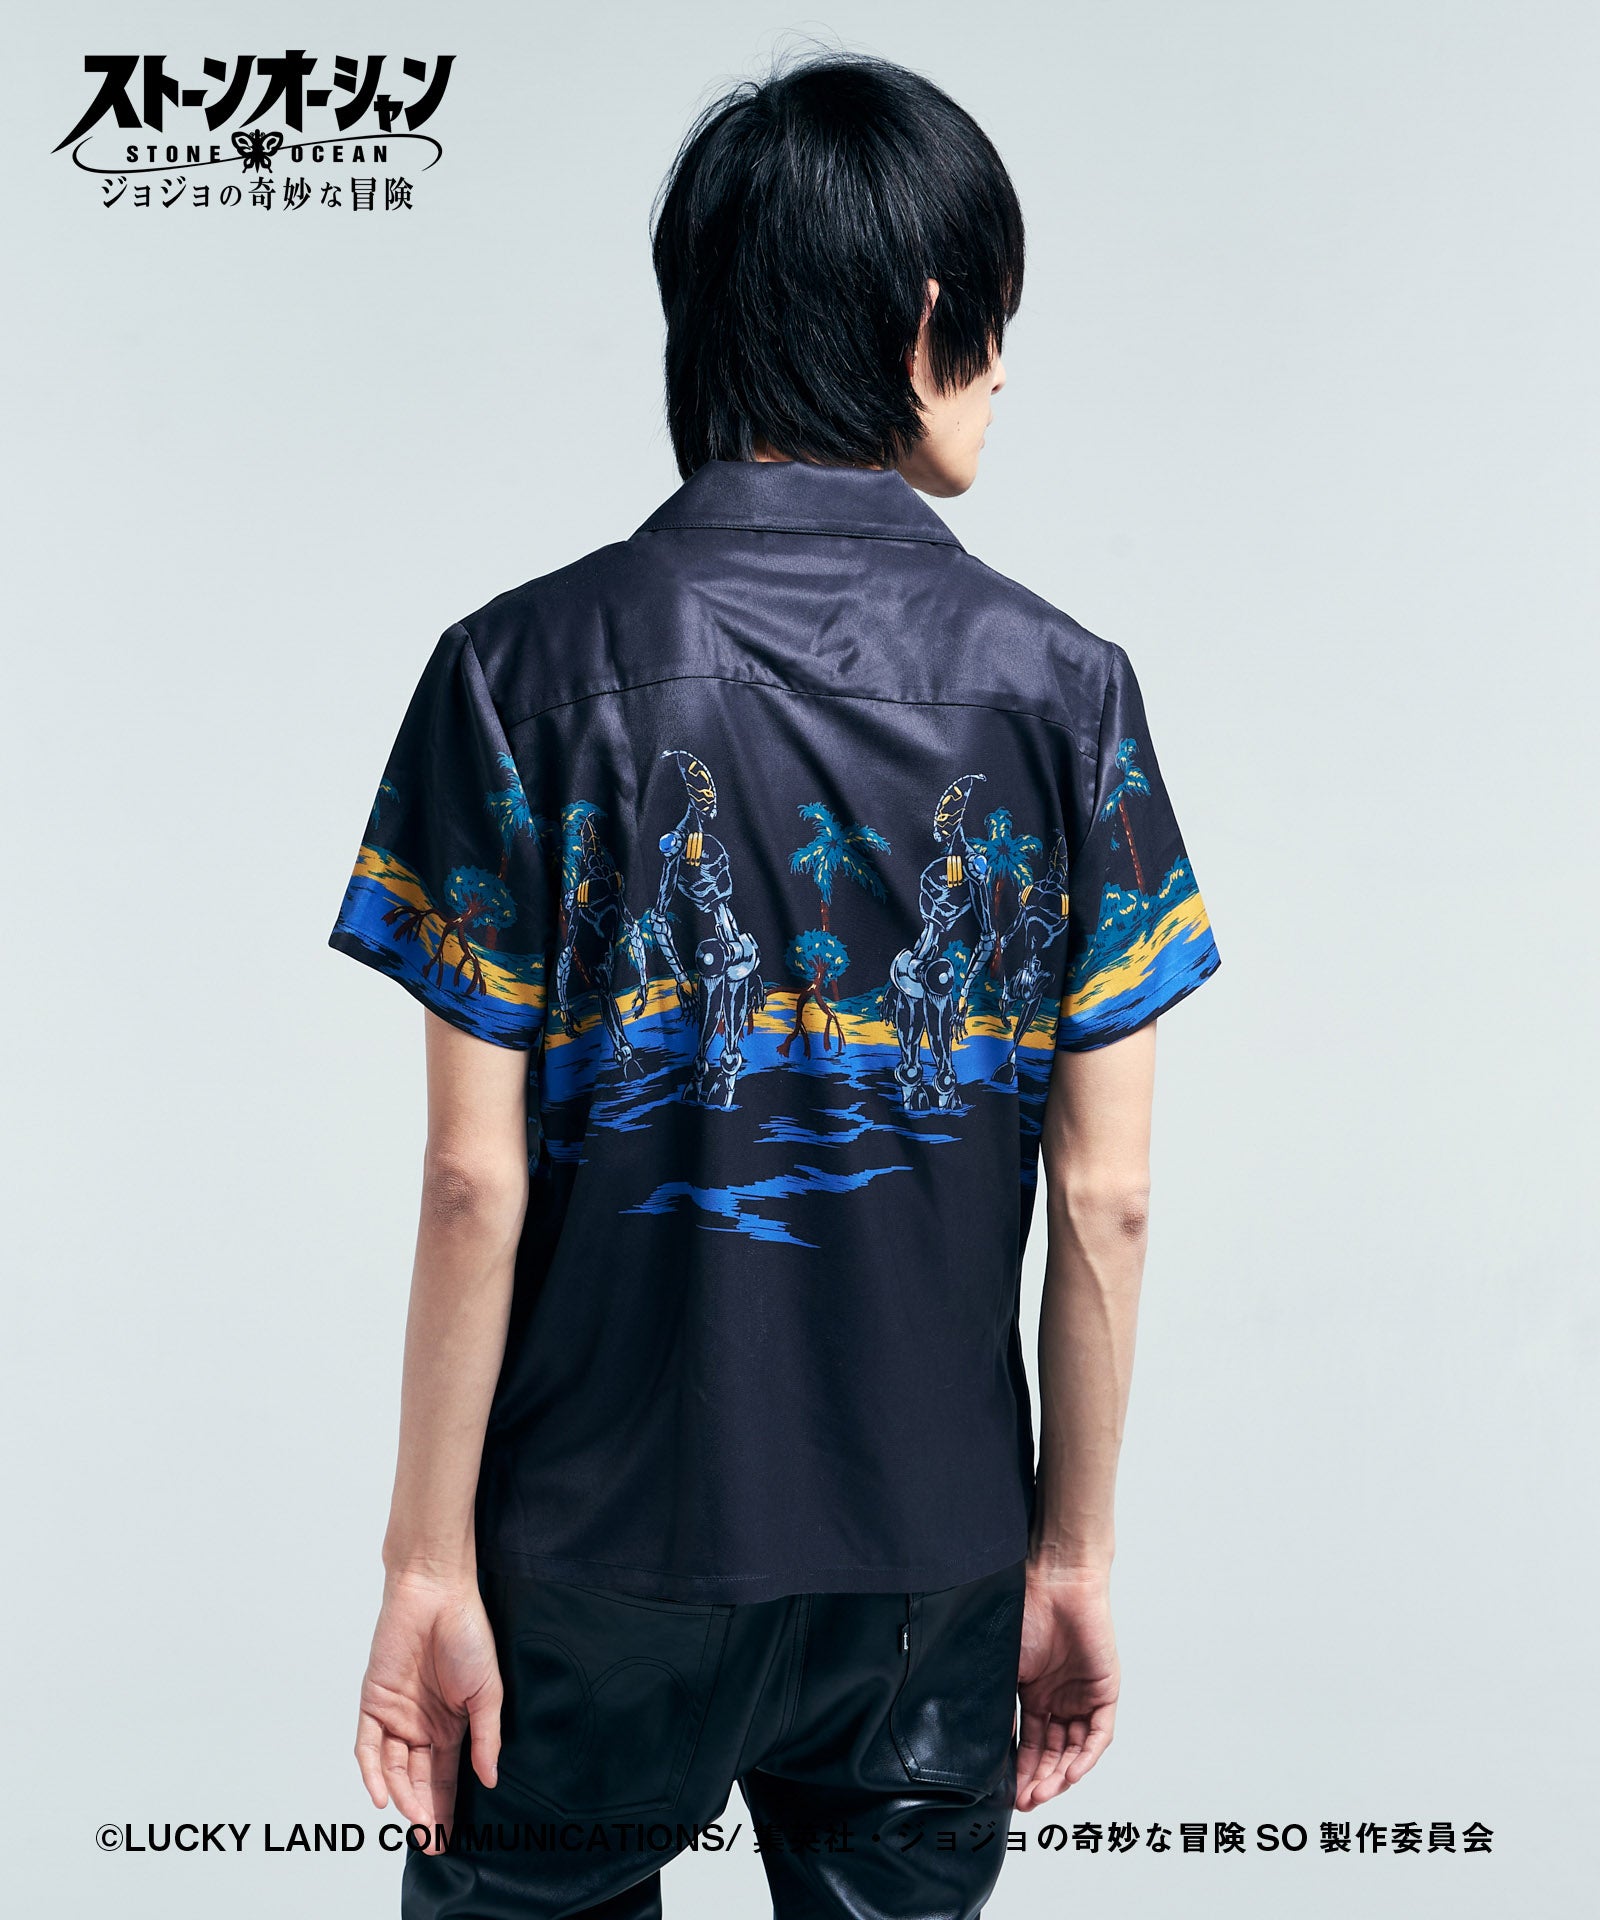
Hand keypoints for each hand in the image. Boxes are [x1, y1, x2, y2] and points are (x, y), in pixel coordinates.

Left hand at [355, 1570, 502, 1846]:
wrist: (436, 1592)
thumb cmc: (468, 1633)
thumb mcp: (488, 1691)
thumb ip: (486, 1737)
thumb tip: (489, 1780)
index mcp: (452, 1722)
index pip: (446, 1775)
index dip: (447, 1806)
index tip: (448, 1838)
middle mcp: (422, 1723)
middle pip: (419, 1778)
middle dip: (424, 1809)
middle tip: (430, 1839)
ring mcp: (396, 1714)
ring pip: (394, 1768)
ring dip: (402, 1794)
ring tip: (415, 1818)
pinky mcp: (373, 1702)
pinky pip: (369, 1746)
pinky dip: (373, 1772)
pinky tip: (383, 1796)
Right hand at [1015, 1563, 1119, 1808]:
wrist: (1055, 1581)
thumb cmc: (1025, 1611)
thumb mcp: (1005, 1666)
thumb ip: (999, 1702)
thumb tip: (982, 1742)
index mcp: (1034, 1693)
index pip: (1030, 1743)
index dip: (1021, 1769)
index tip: (1008, 1792)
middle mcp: (1059, 1699)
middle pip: (1053, 1752)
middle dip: (1040, 1780)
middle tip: (1026, 1800)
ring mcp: (1083, 1696)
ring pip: (1075, 1750)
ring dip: (1060, 1775)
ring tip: (1043, 1793)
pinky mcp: (1105, 1691)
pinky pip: (1099, 1735)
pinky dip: (1085, 1757)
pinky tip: (1069, 1774)